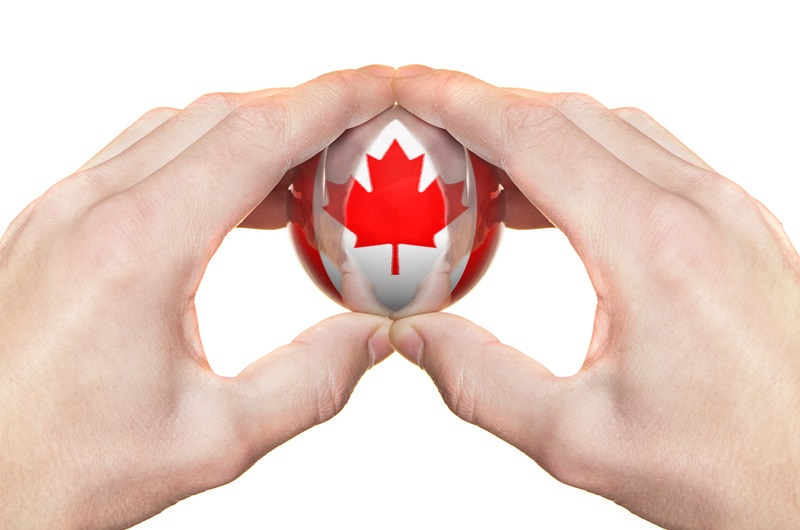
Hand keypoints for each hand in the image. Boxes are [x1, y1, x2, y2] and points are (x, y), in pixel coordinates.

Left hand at [0, 67, 393, 528]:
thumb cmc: (65, 468)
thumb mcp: (212, 441)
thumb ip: (310, 383)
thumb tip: (375, 335)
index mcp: (137, 248)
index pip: (256, 137)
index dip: (330, 101)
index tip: (379, 88)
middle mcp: (91, 209)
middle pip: (220, 116)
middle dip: (302, 110)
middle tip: (360, 135)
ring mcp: (62, 209)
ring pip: (178, 127)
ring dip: (252, 132)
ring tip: (309, 175)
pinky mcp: (51, 223)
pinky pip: (141, 154)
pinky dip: (204, 156)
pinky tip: (239, 201)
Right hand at [389, 67, 799, 528]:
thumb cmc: (728, 466)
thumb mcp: (580, 441)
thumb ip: (482, 382)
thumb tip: (415, 336)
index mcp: (653, 248)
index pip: (534, 138)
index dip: (460, 103)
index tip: (412, 89)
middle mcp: (698, 208)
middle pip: (569, 116)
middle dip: (488, 106)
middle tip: (431, 125)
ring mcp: (726, 208)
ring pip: (611, 127)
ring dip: (537, 129)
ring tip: (479, 168)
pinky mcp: (737, 222)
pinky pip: (648, 154)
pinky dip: (584, 153)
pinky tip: (550, 197)